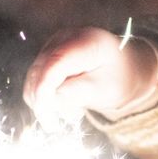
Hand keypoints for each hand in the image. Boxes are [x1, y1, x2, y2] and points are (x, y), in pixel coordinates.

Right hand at [23, 27, 157, 127]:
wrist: (124, 68)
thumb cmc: (118, 79)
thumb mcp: (107, 90)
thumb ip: (82, 92)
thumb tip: (53, 96)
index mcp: (87, 42)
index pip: (54, 64)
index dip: (44, 92)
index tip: (48, 121)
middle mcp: (65, 37)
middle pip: (39, 72)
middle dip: (46, 103)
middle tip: (70, 119)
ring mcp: (54, 44)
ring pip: (33, 78)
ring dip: (48, 101)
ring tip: (75, 109)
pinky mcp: (47, 54)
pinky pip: (35, 79)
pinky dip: (46, 96)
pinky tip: (67, 101)